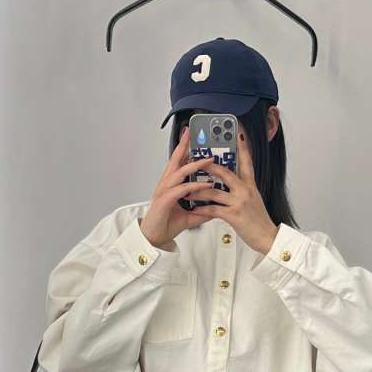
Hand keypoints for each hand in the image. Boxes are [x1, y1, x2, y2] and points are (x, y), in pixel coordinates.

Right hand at [140, 126, 214, 247]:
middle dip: (184, 145)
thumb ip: (203, 209)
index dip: (184, 148)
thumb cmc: (166, 223)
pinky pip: (181, 190)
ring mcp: (164, 191)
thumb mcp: (190, 215)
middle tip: (194, 133)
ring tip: (209, 160)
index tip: (192, 136)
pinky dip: (193, 186)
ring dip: (194, 165)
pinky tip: (203, 184)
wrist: (154, 237)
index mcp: (171, 184)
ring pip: (179, 172)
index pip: (179, 162)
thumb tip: (217, 208)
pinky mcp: (164, 201)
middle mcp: (166, 184)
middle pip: (175, 160)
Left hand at [186, 130, 279, 253]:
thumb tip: (232, 183)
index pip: (247, 162)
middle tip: (197, 159)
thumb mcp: (254, 200)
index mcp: (250, 186)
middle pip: (225, 172)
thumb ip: (243, 189)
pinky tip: (193, 209)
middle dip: (209, 165)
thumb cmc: (259, 221)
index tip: (238, 134)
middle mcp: (245, 190)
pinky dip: (201, 209)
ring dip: (198, 190)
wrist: (268, 238)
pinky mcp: (234, 215)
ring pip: (214, 191)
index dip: (243, 147)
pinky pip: (213, 209)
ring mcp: (239, 202)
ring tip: (187, 189)